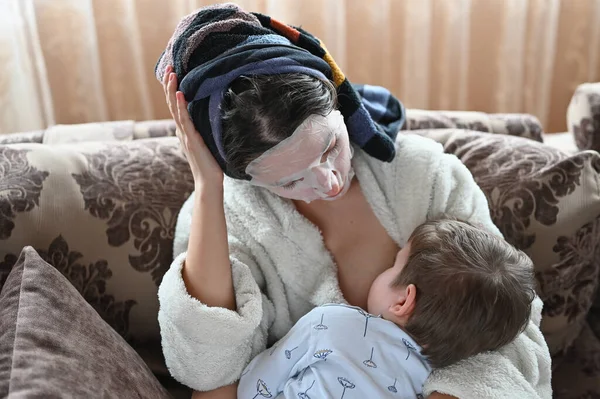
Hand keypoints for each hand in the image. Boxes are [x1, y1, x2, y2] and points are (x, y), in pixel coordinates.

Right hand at [162, 65, 223, 188]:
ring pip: (175, 108)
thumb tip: (213, 116)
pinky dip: (180, 106)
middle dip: (169, 84)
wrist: (208, 181)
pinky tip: (179, 94)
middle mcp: (182, 130)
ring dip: (171, 90)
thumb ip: (205, 130)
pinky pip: (184, 120)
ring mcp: (185, 134)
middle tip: (169, 67)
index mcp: (185, 130)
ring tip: (171, 74)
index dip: (173, 89)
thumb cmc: (211, 164)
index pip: (176, 105)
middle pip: (172, 103)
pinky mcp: (191, 139)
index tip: (173, 73)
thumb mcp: (207, 142)